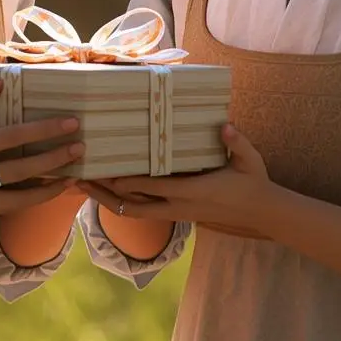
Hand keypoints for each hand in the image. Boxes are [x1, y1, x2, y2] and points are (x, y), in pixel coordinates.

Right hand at [0, 80, 84, 221]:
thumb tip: (0, 83)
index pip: (10, 137)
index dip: (42, 130)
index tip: (68, 122)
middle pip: (21, 170)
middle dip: (55, 159)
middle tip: (81, 147)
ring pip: (19, 198)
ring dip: (49, 187)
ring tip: (73, 177)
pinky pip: (6, 208)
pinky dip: (28, 200)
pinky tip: (45, 191)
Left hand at [82, 124, 274, 236]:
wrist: (260, 212)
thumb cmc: (253, 182)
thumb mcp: (250, 161)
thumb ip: (237, 143)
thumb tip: (226, 125)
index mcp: (192, 192)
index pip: (153, 188)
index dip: (128, 182)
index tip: (105, 172)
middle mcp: (178, 206)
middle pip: (132, 206)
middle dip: (105, 195)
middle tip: (79, 181)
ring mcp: (175, 213)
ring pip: (133, 212)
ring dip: (108, 201)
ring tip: (83, 187)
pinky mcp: (176, 214)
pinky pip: (142, 212)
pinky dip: (122, 203)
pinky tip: (107, 192)